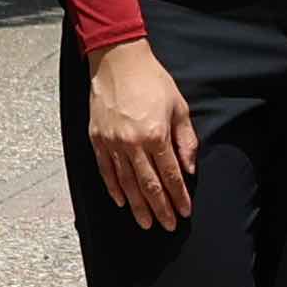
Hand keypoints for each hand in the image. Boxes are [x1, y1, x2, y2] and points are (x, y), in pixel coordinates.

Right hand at [83, 37, 200, 228]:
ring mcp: (112, 143)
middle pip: (148, 185)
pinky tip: (121, 201)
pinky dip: (113, 188)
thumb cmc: (152, 81)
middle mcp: (132, 143)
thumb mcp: (179, 107)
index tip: (184, 212)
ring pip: (126, 183)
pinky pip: (106, 170)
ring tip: (145, 222)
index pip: (170, 175)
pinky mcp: (97, 139)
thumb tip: (189, 169)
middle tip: (166, 226)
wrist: (117, 60)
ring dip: (137, 205)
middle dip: (159, 208)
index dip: (178, 196)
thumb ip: (186, 141)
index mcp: (156, 135)